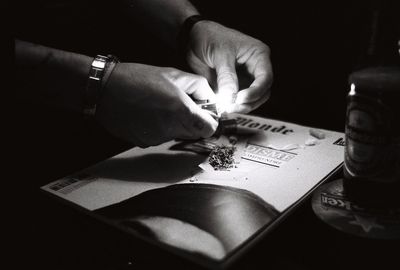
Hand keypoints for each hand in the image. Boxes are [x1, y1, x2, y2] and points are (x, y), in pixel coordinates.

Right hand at [96, 63, 217, 146]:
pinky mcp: (144, 142)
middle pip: (195, 133)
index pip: (209, 129)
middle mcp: (170, 129)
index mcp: (181, 111)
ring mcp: (156, 138)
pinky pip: (160, 137)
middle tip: (180, 104)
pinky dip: (159, 128)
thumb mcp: (173, 74)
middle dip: (193, 121)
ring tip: (159, 105)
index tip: (204, 112)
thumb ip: (199, 86)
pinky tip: (148, 113)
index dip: (210, 120)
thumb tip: (212, 100)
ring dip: (175, 124)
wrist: (104, 89)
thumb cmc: (138, 78)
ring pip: (177, 135)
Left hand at [186, 21, 272, 112]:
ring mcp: (244, 79)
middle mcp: (255, 69)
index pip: (265, 78)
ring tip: (226, 108)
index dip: (256, 91)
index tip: (240, 99)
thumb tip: (230, 97)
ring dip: (241, 107)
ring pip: (252, 100)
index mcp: (258, 56)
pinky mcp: (233, 87)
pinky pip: (237, 101)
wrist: (193, 38)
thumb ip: (226, 76)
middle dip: (249, 102)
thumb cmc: (210, 37)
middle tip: (232, 107)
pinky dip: (232, 107)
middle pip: (262, 93)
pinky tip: (223, 108)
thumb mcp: (220, 54)